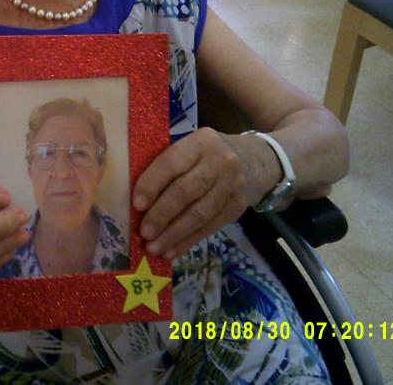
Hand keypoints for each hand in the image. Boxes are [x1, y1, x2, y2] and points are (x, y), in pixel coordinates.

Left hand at [132, 127, 249, 259]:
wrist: (256, 160)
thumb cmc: (208, 155)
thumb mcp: (192, 147)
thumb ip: (169, 165)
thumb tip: (138, 199)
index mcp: (201, 142)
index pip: (172, 162)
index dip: (153, 184)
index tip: (137, 204)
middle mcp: (220, 162)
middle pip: (186, 191)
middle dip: (162, 214)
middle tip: (144, 232)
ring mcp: (232, 186)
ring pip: (199, 214)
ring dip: (174, 234)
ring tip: (154, 248)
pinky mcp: (237, 207)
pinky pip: (210, 227)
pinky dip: (188, 241)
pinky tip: (172, 251)